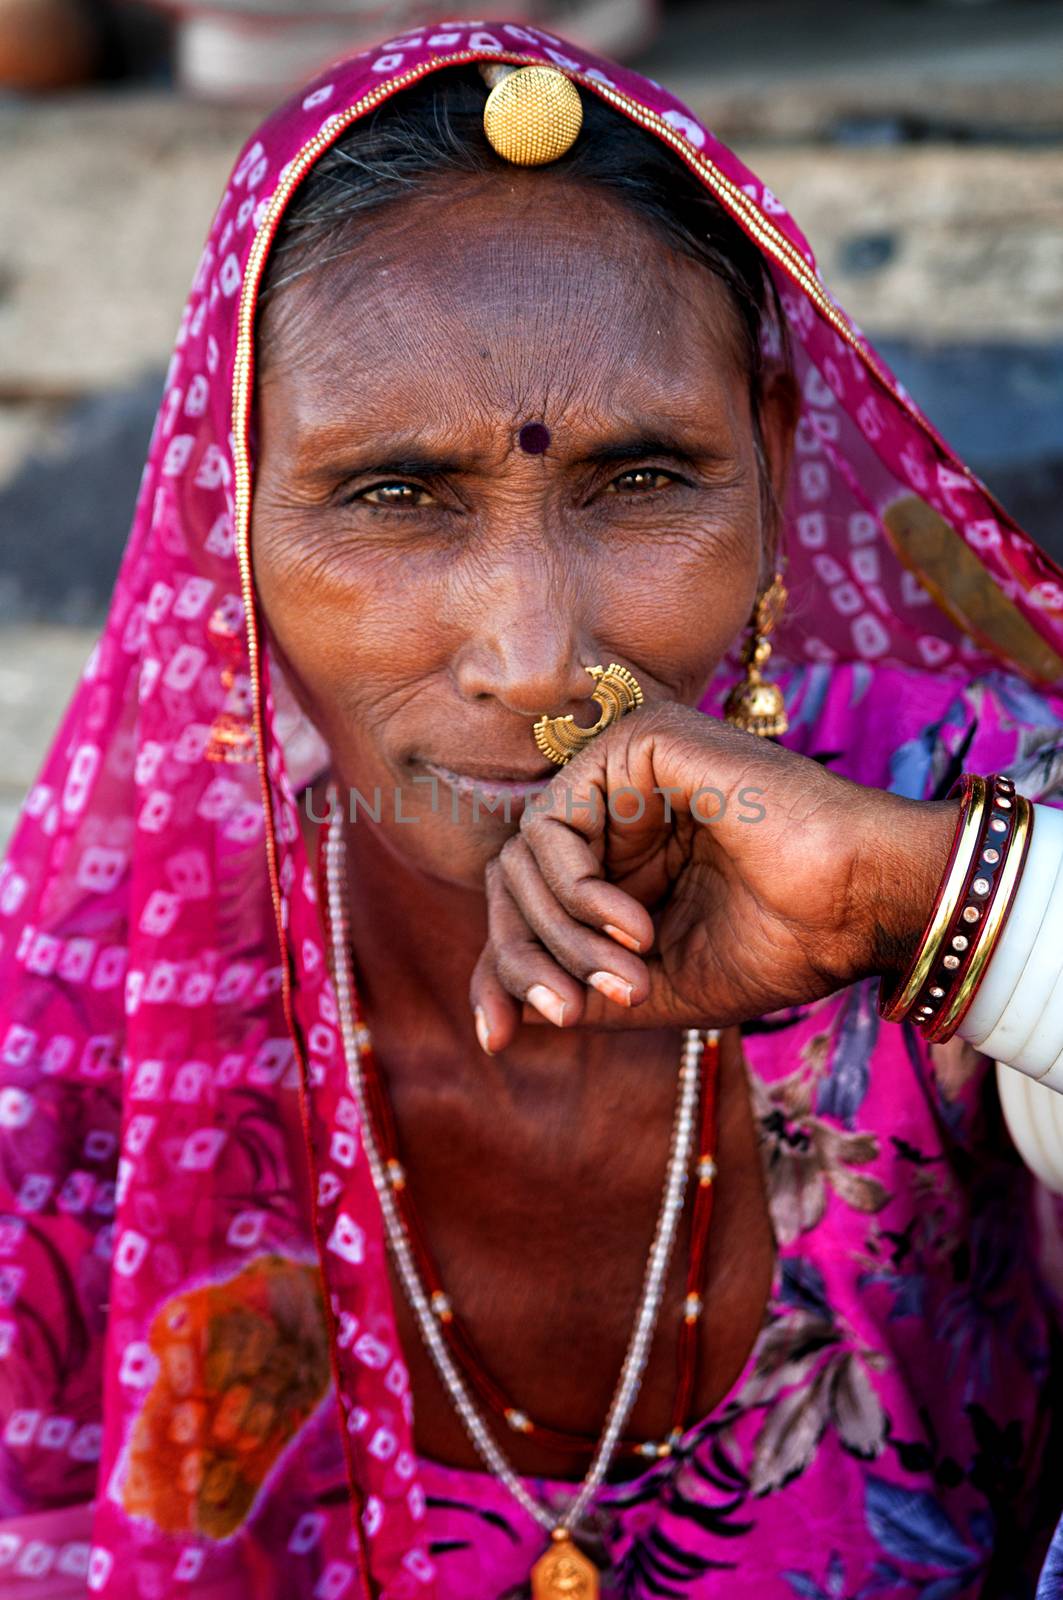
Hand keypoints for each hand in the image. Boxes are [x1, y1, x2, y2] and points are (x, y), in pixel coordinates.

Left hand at [469, 702, 956, 1049]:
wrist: (860, 906)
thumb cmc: (778, 944)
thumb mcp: (653, 986)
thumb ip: (575, 987)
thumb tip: (498, 1012)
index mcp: (623, 854)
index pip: (524, 904)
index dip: (501, 969)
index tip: (496, 1039)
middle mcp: (614, 805)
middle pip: (510, 881)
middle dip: (531, 958)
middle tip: (576, 1009)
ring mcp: (621, 769)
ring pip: (523, 860)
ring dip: (564, 936)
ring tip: (629, 976)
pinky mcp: (634, 744)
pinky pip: (552, 826)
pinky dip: (579, 892)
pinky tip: (637, 928)